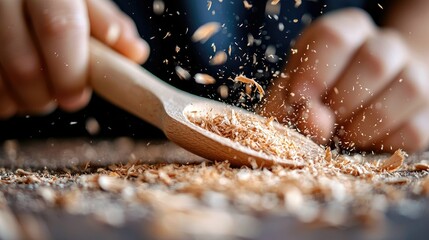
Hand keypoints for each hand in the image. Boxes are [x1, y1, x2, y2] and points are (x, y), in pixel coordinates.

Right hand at [0, 0, 148, 117]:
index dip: (71, 71)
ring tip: (39, 93)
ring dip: (22, 99)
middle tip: (63, 99)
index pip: (59, 29)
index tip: (77, 97)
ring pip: (0, 77)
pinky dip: (2, 98)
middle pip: (24, 63)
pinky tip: (15, 90)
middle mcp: (7, 0)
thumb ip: (106, 24)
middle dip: (46, 96)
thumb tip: (136, 53)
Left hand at [262, 8, 428, 152]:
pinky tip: (363, 140)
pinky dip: (382, 143)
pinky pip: (414, 129)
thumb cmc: (319, 93)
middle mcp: (385, 44)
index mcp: (348, 30)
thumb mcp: (295, 91)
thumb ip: (293, 105)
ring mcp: (414, 74)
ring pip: (405, 91)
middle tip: (323, 122)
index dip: (314, 73)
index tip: (298, 100)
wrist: (358, 104)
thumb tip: (312, 120)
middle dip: (340, 104)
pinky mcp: (427, 110)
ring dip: (363, 125)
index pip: (335, 38)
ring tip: (341, 135)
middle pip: (374, 62)